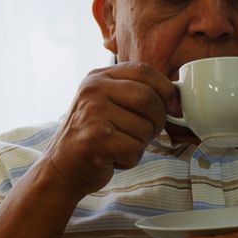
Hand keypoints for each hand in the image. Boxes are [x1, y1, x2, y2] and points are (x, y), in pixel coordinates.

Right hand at [41, 62, 177, 199]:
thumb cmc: (91, 136)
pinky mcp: (95, 139)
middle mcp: (93, 90)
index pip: (143, 70)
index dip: (166, 89)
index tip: (174, 107)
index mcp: (98, 77)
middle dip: (157, 120)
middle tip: (145, 133)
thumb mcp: (106, 103)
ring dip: (140, 144)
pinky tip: (113, 157)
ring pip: (145, 127)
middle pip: (148, 98)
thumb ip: (134, 93)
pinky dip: (130, 159)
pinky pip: (135, 149)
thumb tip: (176, 98)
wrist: (61, 167)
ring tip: (119, 145)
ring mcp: (92, 113)